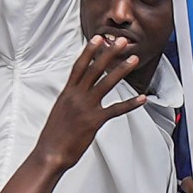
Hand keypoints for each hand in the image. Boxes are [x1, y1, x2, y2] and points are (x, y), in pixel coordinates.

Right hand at [32, 35, 147, 169]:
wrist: (49, 153)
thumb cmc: (54, 135)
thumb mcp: (60, 110)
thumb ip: (70, 98)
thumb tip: (78, 91)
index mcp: (67, 93)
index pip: (79, 66)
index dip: (89, 51)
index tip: (98, 39)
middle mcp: (76, 96)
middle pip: (95, 69)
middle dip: (109, 53)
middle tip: (121, 41)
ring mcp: (86, 108)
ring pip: (106, 83)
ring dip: (122, 70)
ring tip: (134, 59)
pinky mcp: (94, 121)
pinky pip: (116, 109)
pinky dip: (131, 103)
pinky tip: (142, 98)